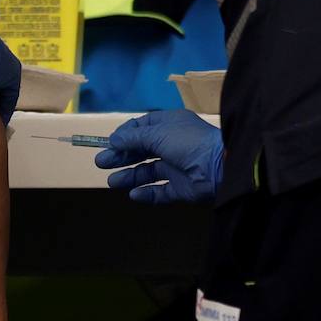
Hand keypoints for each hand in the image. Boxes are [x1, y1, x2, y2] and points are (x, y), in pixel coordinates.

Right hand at [95, 109, 223, 203]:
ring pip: (148, 172)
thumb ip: (133, 138)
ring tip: (112, 182)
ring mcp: (177, 167)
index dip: (125, 135)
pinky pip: (161, 191)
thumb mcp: (157, 133)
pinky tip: (134, 194)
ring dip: (129, 176)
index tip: (109, 143)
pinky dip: (147, 193)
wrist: (219, 166)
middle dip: (121, 157)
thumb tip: (114, 139)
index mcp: (170, 125)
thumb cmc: (188, 142)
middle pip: (141, 151)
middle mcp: (172, 145)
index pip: (142, 128)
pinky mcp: (182, 188)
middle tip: (101, 163)